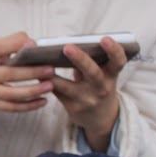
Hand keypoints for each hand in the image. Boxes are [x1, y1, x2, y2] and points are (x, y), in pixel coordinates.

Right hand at [0, 32, 55, 128]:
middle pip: (8, 75)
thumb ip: (8, 45)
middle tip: (50, 70)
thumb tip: (31, 43)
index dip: (15, 45)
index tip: (34, 44)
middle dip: (31, 72)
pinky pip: (11, 108)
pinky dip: (28, 106)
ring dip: (33, 91)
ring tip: (50, 86)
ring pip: (11, 95)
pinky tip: (42, 101)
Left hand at [52, 37, 126, 151]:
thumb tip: (68, 42)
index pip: (118, 62)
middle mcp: (101, 88)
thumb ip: (92, 61)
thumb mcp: (103, 75)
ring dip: (54, 76)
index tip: (105, 38)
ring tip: (41, 62)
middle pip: (93, 73)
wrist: (101, 118)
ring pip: (69, 87)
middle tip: (67, 47)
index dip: (114, 50)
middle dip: (80, 59)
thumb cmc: (98, 86)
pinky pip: (58, 93)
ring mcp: (87, 99)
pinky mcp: (73, 108)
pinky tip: (36, 73)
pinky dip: (46, 82)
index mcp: (110, 75)